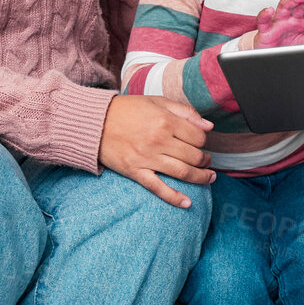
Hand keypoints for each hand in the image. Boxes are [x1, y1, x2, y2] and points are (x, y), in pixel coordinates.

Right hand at [99, 95, 215, 207]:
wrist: (95, 122)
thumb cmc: (127, 110)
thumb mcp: (157, 102)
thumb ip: (184, 112)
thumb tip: (208, 126)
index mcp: (166, 121)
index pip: (198, 137)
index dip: (203, 141)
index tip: (200, 143)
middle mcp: (159, 141)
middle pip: (194, 156)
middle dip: (205, 160)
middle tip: (206, 161)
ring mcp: (147, 158)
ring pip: (183, 172)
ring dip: (200, 177)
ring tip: (208, 178)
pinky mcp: (136, 172)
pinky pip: (158, 188)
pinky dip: (174, 197)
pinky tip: (187, 203)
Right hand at [255, 0, 303, 47]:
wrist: (270, 53)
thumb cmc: (288, 43)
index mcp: (302, 19)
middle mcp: (291, 17)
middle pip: (302, 4)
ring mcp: (278, 20)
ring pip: (285, 5)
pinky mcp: (265, 28)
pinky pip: (263, 19)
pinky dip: (264, 14)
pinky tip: (270, 10)